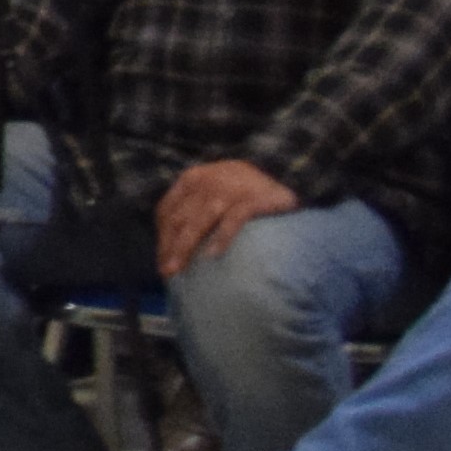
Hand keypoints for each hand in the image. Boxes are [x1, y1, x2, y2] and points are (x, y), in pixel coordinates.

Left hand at [155, 157, 300, 277]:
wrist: (289, 179)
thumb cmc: (245, 195)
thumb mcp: (214, 195)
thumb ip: (193, 210)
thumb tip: (169, 246)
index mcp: (193, 178)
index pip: (168, 210)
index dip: (162, 237)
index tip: (161, 261)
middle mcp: (209, 179)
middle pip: (180, 217)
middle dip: (170, 247)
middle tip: (166, 272)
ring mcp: (232, 186)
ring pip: (200, 220)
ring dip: (186, 246)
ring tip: (179, 269)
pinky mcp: (255, 197)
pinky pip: (234, 219)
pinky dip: (222, 236)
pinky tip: (213, 255)